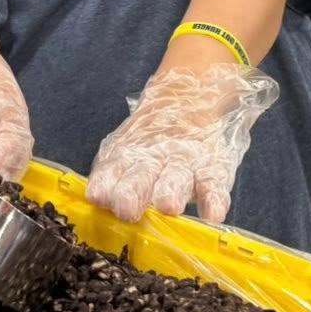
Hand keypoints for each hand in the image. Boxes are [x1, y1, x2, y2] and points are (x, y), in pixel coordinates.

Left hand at [85, 64, 279, 224]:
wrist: (190, 98)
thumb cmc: (151, 139)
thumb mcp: (127, 146)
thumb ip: (112, 172)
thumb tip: (96, 197)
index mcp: (128, 155)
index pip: (112, 170)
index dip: (104, 183)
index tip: (97, 197)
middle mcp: (155, 160)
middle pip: (141, 176)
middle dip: (133, 192)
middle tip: (126, 209)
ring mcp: (185, 162)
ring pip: (177, 178)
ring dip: (171, 191)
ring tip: (168, 206)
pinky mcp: (212, 167)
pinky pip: (214, 183)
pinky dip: (214, 199)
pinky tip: (213, 213)